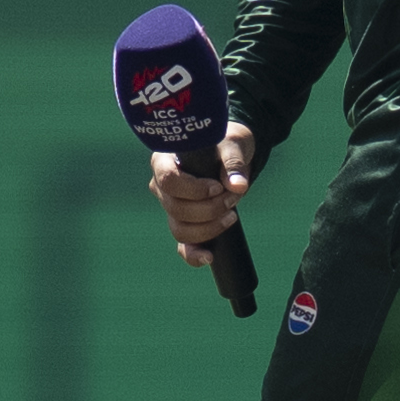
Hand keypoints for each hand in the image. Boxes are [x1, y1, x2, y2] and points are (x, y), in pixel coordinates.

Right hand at [150, 123, 256, 268]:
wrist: (231, 154)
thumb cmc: (226, 143)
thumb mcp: (232, 144)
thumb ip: (234, 162)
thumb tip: (238, 186)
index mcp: (164, 162)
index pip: (168, 181)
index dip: (194, 190)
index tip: (218, 187)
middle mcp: (161, 186)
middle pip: (176, 209)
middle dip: (209, 208)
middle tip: (232, 197)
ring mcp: (171, 208)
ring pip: (179, 229)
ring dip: (209, 227)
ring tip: (231, 214)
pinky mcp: (185, 223)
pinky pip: (183, 245)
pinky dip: (194, 254)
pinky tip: (209, 257)